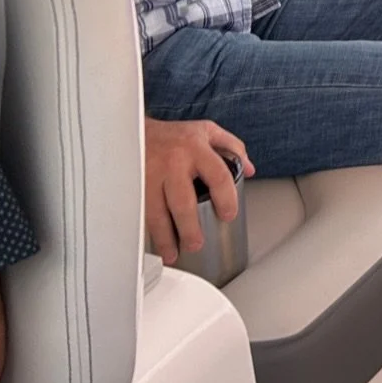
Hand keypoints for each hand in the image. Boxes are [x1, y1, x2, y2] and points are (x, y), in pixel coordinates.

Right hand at [144, 117, 252, 263]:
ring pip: (156, 212)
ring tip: (173, 253)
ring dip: (165, 237)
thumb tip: (249, 170)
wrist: (136, 129)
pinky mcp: (132, 185)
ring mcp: (149, 174)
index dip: (226, 199)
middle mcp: (172, 162)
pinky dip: (145, 231)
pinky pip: (139, 212)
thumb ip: (233, 148)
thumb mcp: (208, 132)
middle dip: (190, 228)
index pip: (218, 176)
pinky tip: (151, 243)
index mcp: (196, 148)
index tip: (228, 215)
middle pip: (183, 202)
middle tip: (196, 243)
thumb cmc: (174, 135)